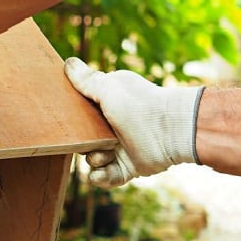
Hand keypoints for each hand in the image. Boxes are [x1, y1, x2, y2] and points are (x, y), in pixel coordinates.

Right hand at [64, 58, 203, 187]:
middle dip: (83, 144)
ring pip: (92, 160)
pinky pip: (105, 177)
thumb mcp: (109, 88)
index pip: (80, 115)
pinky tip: (102, 173)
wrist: (172, 131)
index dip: (74, 120)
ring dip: (95, 160)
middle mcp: (111, 128)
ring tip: (107, 154)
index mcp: (107, 106)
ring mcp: (119, 149)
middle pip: (83, 141)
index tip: (71, 121)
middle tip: (92, 140)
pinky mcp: (126, 168)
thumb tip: (68, 63)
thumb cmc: (140, 105)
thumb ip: (86, 80)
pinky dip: (101, 178)